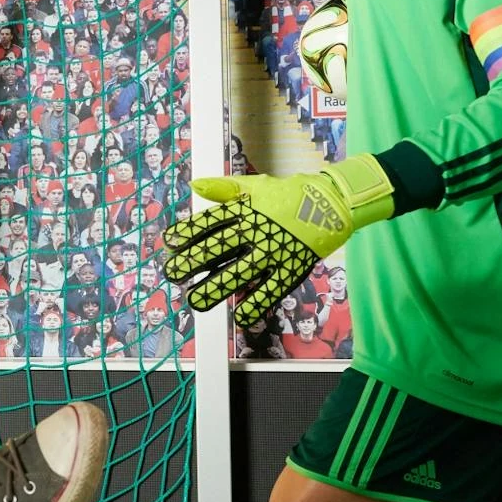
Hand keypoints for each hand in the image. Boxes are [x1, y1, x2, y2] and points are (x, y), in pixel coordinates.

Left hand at [163, 156, 394, 326]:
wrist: (331, 202)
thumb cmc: (287, 194)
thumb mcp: (254, 186)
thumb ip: (224, 188)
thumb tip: (195, 185)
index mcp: (243, 210)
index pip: (209, 222)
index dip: (188, 232)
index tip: (170, 242)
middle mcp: (254, 231)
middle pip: (218, 249)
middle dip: (192, 263)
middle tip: (172, 274)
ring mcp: (272, 251)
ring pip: (239, 272)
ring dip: (215, 288)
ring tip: (195, 300)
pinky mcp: (290, 268)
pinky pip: (271, 289)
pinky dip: (256, 303)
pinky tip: (240, 316)